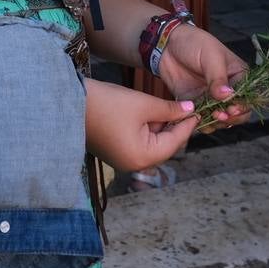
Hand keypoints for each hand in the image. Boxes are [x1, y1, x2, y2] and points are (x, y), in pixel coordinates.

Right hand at [85, 79, 199, 171]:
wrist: (70, 103)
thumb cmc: (108, 103)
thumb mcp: (143, 104)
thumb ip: (169, 110)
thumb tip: (189, 110)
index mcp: (143, 157)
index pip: (175, 142)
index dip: (187, 125)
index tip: (198, 111)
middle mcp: (133, 165)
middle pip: (164, 146)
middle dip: (173, 127)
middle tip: (185, 108)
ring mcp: (122, 161)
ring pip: (151, 144)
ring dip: (159, 128)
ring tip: (167, 108)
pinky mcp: (114, 153)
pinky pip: (137, 144)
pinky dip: (146, 130)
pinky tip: (149, 114)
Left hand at [157, 25, 249, 125]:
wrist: (168, 45)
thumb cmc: (194, 43)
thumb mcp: (210, 56)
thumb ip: (218, 77)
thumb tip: (227, 95)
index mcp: (238, 76)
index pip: (247, 96)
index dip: (242, 106)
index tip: (232, 109)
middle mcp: (228, 90)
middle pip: (237, 113)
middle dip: (230, 118)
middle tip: (218, 115)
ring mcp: (212, 99)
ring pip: (220, 120)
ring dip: (215, 123)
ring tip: (207, 117)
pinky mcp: (197, 104)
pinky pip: (203, 119)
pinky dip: (201, 123)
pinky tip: (195, 119)